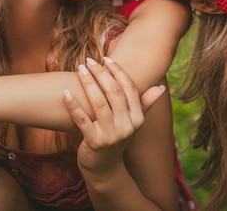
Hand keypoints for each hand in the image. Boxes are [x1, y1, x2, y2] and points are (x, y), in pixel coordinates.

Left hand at [62, 57, 164, 174]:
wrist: (105, 169)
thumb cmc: (117, 139)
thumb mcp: (133, 123)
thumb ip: (144, 104)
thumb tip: (161, 87)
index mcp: (137, 118)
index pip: (129, 88)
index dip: (117, 71)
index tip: (106, 59)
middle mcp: (127, 126)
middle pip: (114, 92)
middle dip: (101, 73)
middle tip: (89, 61)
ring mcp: (111, 135)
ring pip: (98, 103)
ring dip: (88, 83)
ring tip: (80, 69)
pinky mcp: (94, 142)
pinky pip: (82, 120)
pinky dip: (73, 105)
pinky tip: (65, 93)